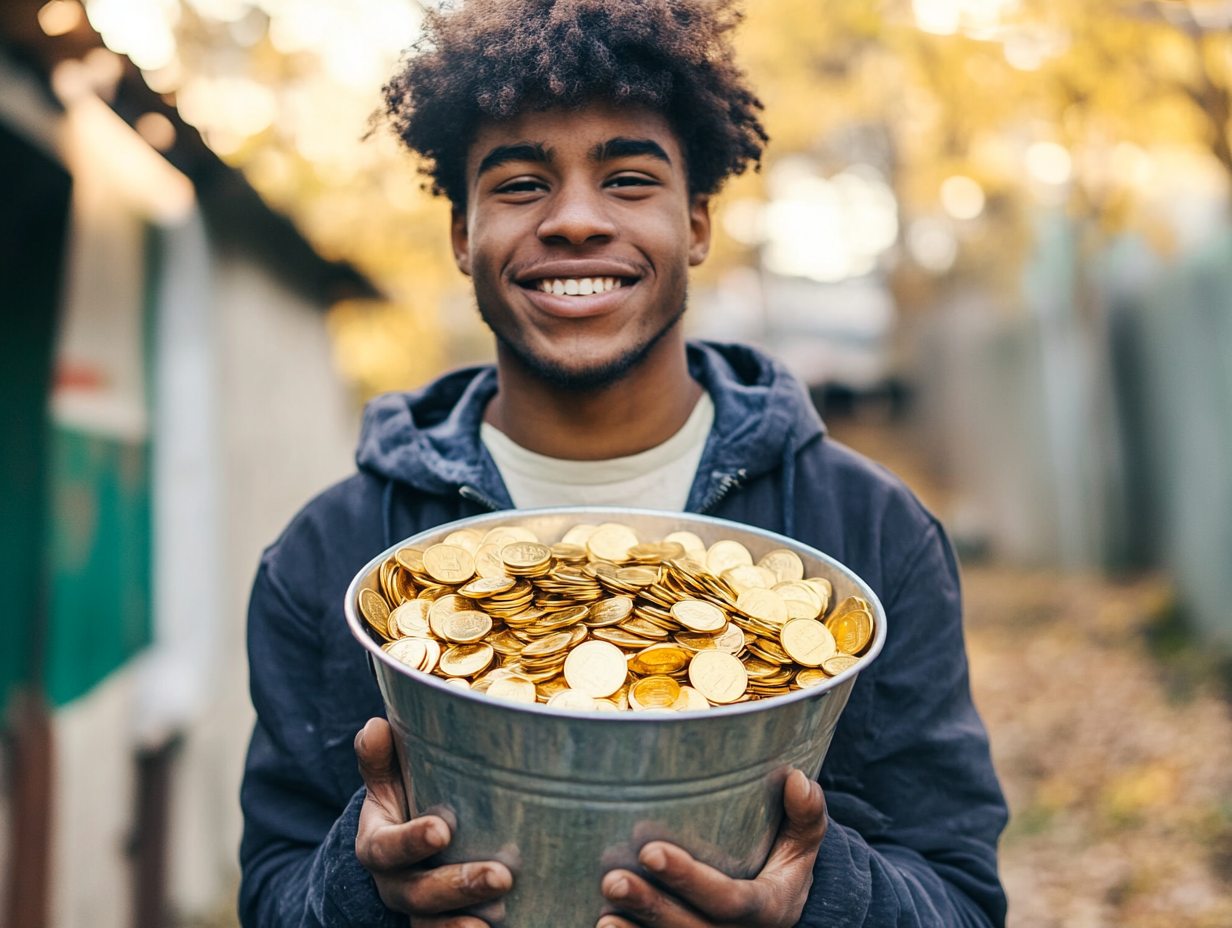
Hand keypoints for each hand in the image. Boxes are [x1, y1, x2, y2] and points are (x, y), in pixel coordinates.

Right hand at [354, 718, 512, 926]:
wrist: (407, 848)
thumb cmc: (405, 801)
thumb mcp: (387, 781)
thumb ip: (379, 759)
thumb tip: (375, 727)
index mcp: (377, 844)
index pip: (386, 848)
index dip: (411, 841)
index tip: (442, 830)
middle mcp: (395, 883)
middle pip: (418, 894)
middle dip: (458, 886)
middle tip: (501, 876)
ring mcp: (419, 910)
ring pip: (433, 925)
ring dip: (463, 923)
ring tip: (500, 913)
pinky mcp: (442, 923)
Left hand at [597, 770, 826, 927]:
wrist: (776, 916)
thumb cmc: (782, 866)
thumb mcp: (803, 845)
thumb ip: (806, 816)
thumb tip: (796, 780)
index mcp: (768, 910)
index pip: (729, 902)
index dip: (689, 880)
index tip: (650, 850)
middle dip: (651, 907)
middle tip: (612, 879)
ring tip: (603, 912)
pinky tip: (604, 927)